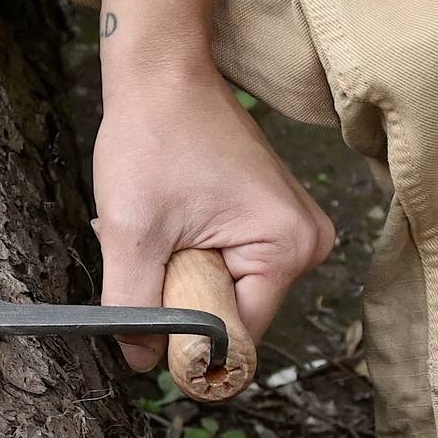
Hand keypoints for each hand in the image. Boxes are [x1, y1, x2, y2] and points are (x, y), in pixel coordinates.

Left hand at [89, 61, 335, 372]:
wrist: (162, 74)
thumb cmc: (153, 135)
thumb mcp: (132, 233)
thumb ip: (134, 308)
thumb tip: (141, 363)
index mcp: (288, 247)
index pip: (237, 336)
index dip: (187, 344)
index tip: (146, 328)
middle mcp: (305, 242)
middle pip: (232, 315)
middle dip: (182, 299)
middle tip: (153, 250)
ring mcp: (290, 229)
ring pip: (223, 291)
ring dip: (182, 277)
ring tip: (163, 228)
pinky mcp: (268, 220)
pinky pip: (224, 266)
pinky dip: (189, 256)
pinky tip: (173, 221)